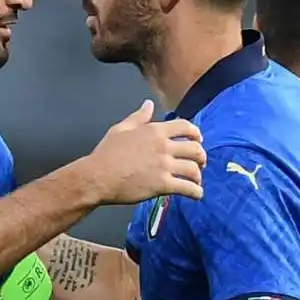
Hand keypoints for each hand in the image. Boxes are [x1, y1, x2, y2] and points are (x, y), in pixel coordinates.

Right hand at [83, 100, 206, 202]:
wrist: (98, 177)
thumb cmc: (106, 153)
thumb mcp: (120, 129)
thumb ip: (138, 117)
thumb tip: (149, 104)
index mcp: (155, 131)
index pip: (185, 126)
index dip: (196, 133)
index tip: (198, 140)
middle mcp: (163, 146)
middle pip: (195, 149)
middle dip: (201, 157)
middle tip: (200, 163)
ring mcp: (164, 166)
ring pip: (193, 169)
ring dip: (199, 176)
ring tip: (196, 181)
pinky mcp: (163, 185)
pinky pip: (188, 188)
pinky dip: (196, 192)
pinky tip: (196, 195)